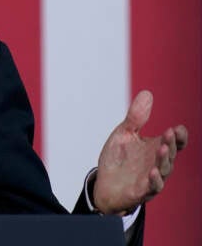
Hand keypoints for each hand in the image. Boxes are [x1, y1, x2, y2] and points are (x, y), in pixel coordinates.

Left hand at [93, 90, 187, 214]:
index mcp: (155, 148)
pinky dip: (155, 180)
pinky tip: (153, 171)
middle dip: (171, 143)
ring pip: (164, 169)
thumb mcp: (124, 134)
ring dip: (164, 159)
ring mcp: (151, 178)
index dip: (179, 136)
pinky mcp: (141, 191)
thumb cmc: (119, 159)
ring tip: (162, 147)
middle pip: (170, 153)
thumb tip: (147, 93)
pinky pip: (152, 187)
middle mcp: (157, 163)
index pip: (174, 142)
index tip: (178, 128)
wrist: (104, 184)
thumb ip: (136, 117)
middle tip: (169, 133)